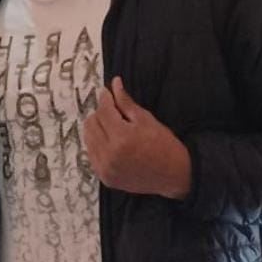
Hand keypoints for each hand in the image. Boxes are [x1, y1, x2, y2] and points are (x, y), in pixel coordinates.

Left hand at [83, 77, 191, 199]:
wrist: (174, 175)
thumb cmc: (164, 145)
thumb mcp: (146, 119)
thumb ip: (125, 101)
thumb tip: (114, 83)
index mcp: (122, 138)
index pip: (103, 111)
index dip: (105, 98)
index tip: (107, 92)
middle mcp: (110, 155)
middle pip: (91, 123)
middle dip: (100, 113)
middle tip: (113, 111)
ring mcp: (106, 169)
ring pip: (88, 138)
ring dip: (97, 128)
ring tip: (112, 126)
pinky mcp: (105, 178)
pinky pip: (91, 154)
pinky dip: (97, 143)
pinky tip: (110, 141)